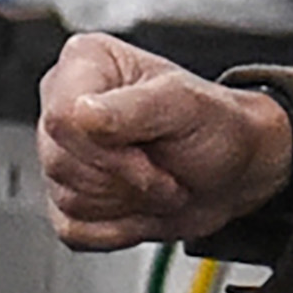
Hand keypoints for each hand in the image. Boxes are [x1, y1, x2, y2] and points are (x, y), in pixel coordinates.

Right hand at [39, 34, 292, 254]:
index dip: (108, 149)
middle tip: (164, 170)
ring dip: (127, 202)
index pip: (62, 118)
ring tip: (157, 181)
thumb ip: (134, 106)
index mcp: (85, 64)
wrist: (231, 172)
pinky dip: (117, 227)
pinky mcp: (66, 197)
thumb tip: (80, 112)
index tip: (150, 150)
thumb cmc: (213, 127)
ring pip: (68, 198)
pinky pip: (72, 228)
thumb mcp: (184, 106)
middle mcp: (66, 105)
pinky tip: (141, 202)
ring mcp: (62, 153)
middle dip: (125, 179)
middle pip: (61, 162)